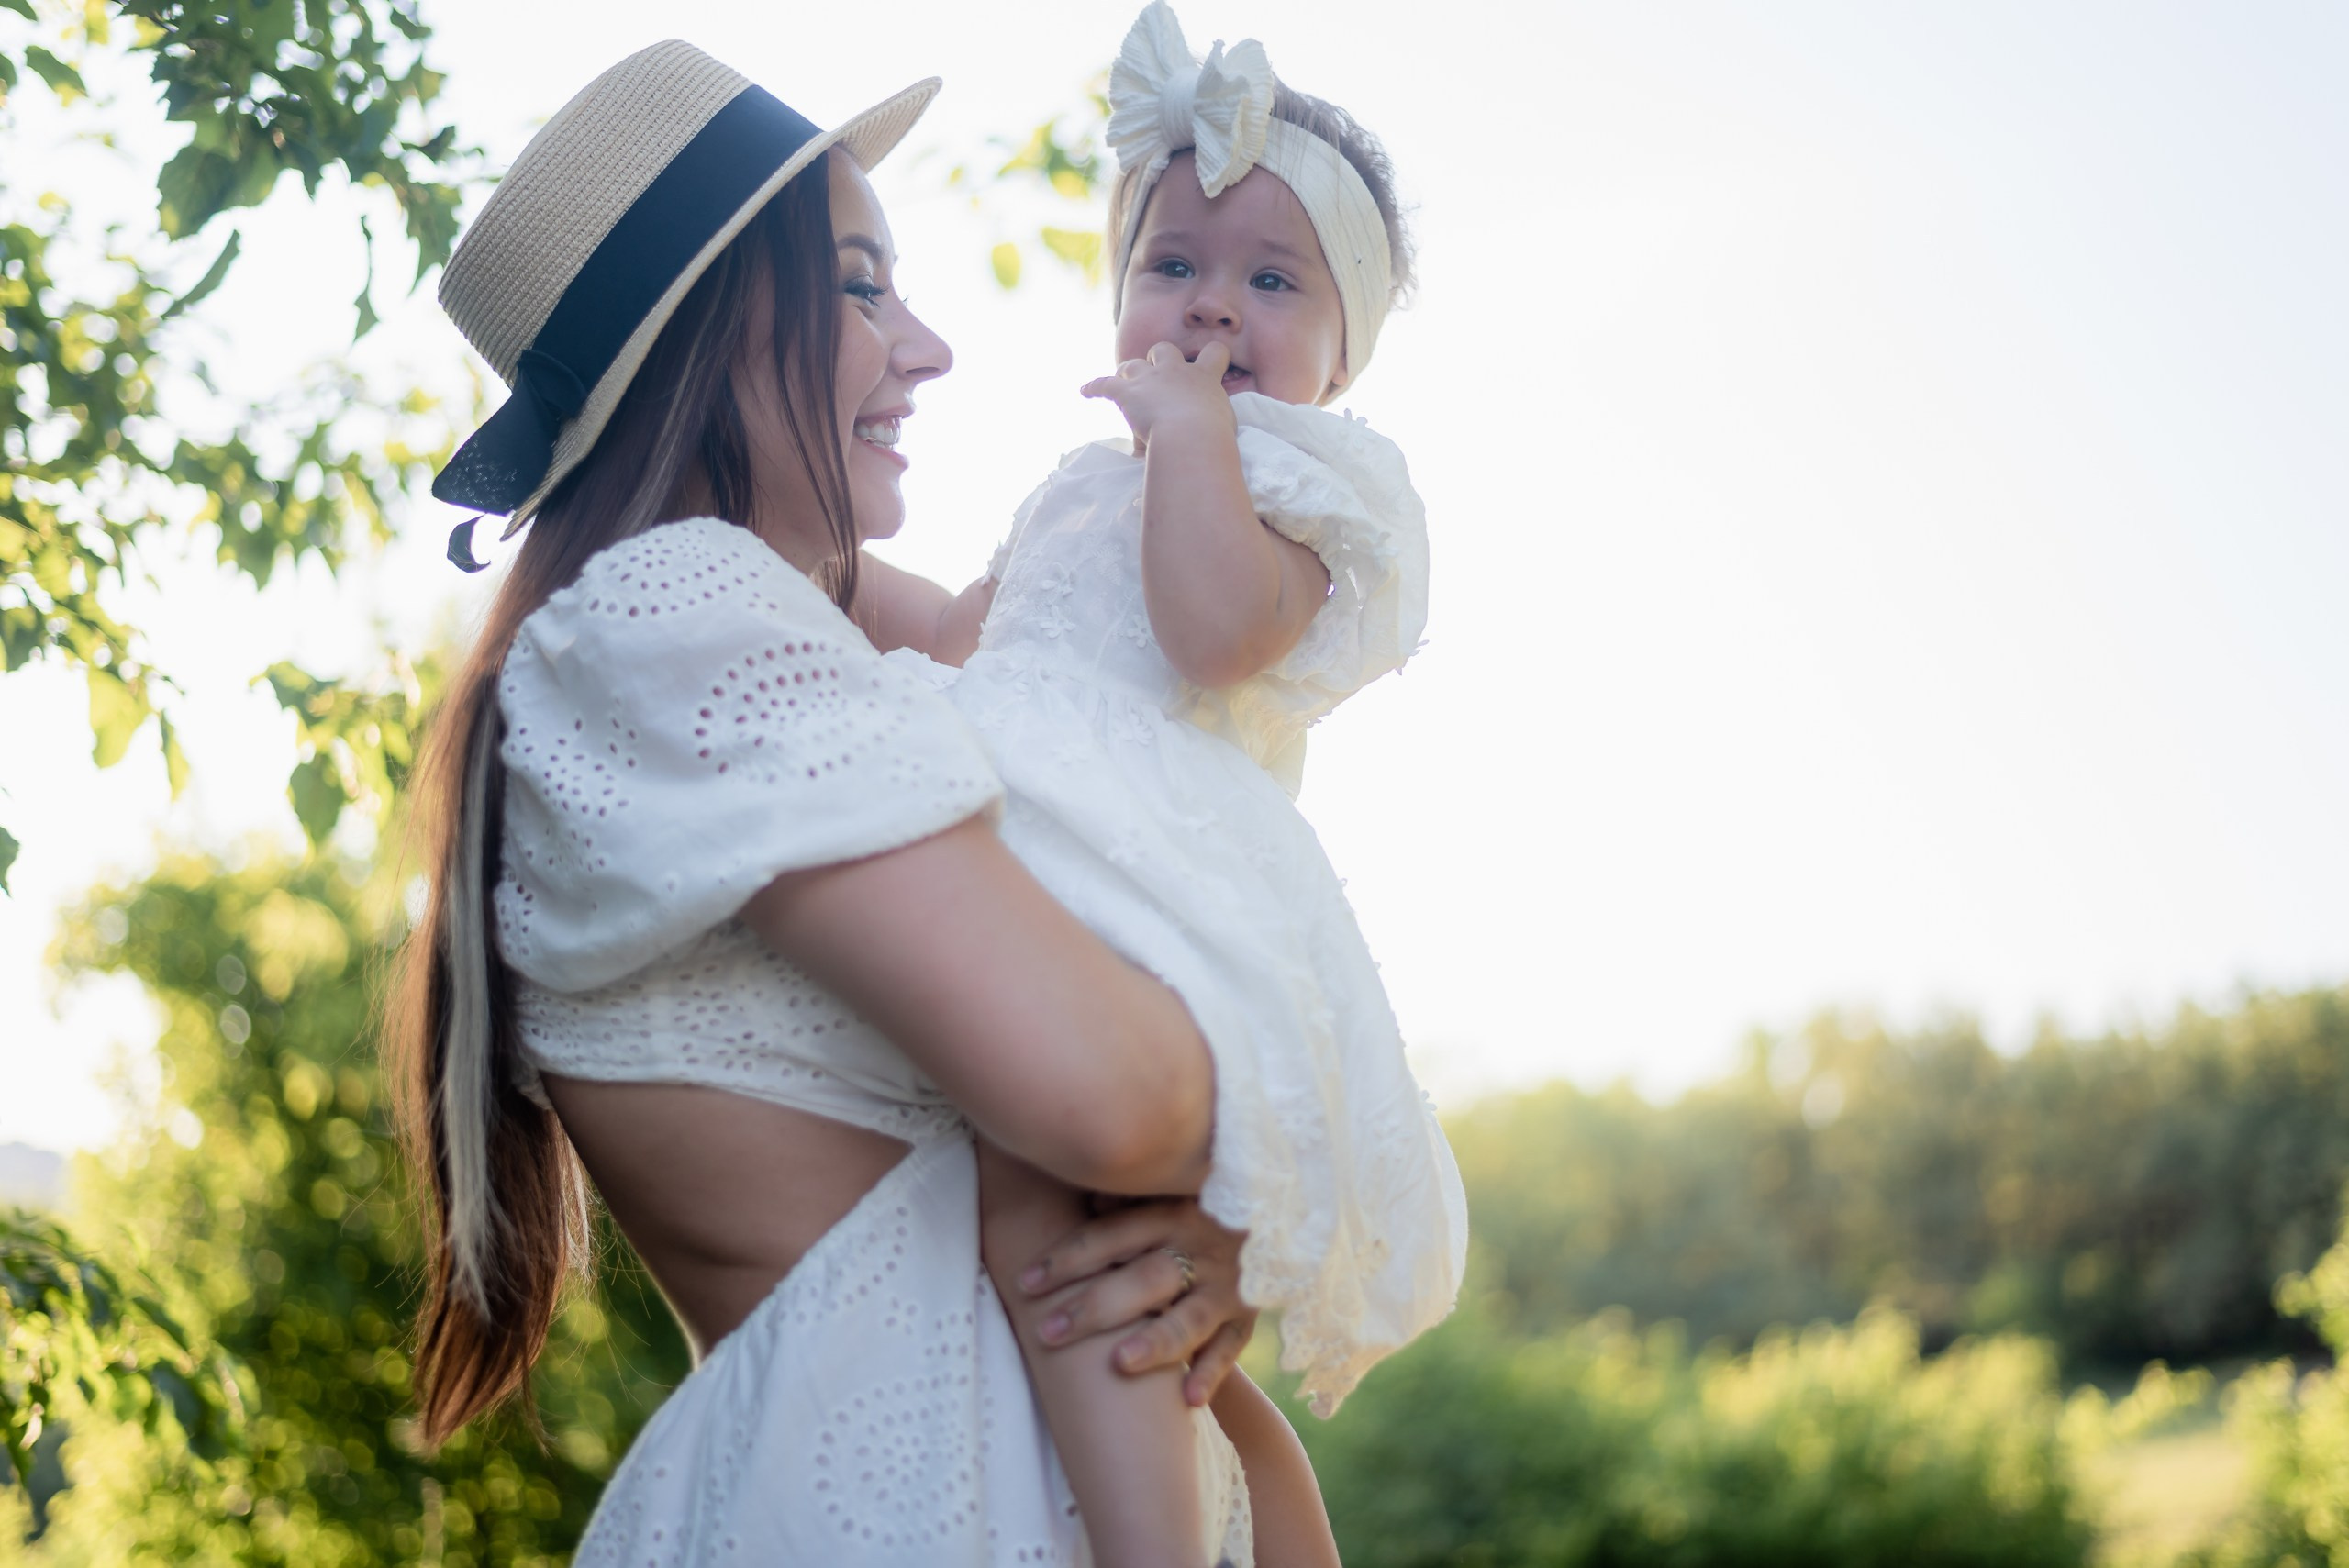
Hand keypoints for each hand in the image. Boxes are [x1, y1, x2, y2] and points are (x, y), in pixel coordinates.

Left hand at [1018, 1196, 1254, 1406]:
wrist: (1277, 1215)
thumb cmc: (1200, 1204)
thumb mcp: (1168, 1189)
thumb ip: (1130, 1196)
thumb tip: (1086, 1197)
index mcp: (1173, 1213)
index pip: (1112, 1236)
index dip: (1068, 1258)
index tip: (1025, 1283)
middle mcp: (1200, 1248)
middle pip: (1142, 1280)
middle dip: (1093, 1307)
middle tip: (1047, 1332)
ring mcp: (1227, 1285)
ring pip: (1188, 1317)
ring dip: (1155, 1341)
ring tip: (1120, 1364)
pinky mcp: (1248, 1315)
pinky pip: (1232, 1347)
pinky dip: (1213, 1372)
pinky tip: (1189, 1399)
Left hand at [1081, 341, 1237, 454]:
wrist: (1190, 438)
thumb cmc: (1213, 437)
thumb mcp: (1225, 424)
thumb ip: (1214, 416)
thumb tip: (1207, 427)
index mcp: (1204, 377)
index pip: (1214, 352)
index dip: (1212, 356)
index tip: (1210, 362)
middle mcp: (1176, 371)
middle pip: (1164, 349)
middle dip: (1158, 358)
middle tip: (1156, 376)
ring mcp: (1149, 380)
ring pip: (1132, 365)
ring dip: (1127, 373)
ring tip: (1123, 383)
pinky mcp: (1126, 393)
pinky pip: (1104, 385)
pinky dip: (1093, 387)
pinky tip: (1085, 391)